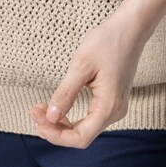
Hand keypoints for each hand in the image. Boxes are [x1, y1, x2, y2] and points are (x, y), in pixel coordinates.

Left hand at [30, 7, 151, 148]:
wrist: (130, 29)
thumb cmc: (108, 42)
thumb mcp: (81, 66)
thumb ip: (66, 94)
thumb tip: (51, 118)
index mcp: (109, 106)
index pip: (80, 138)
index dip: (56, 135)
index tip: (38, 120)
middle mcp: (115, 113)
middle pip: (81, 136)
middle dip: (54, 129)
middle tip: (34, 111)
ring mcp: (114, 108)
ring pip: (84, 129)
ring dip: (60, 124)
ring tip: (41, 109)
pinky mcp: (111, 102)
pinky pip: (89, 119)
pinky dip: (70, 117)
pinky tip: (56, 108)